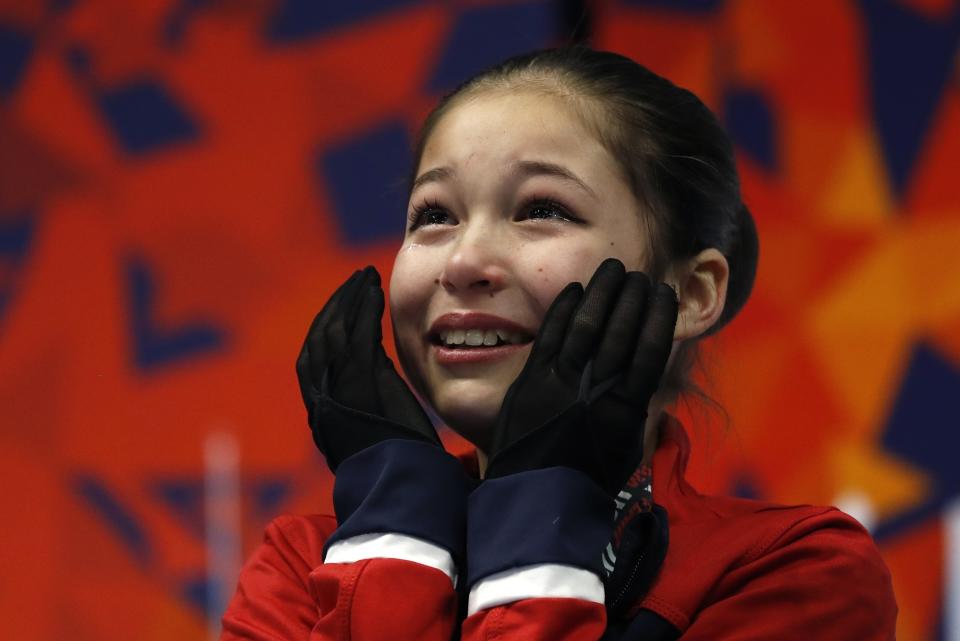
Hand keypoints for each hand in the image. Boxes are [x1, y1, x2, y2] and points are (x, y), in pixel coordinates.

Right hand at [296, 266, 440, 471]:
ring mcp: (337, 393)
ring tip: (365, 278)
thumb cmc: (402, 464)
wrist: (406, 489)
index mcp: (326, 410)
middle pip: (318, 340)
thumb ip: (375, 394)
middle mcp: (323, 400)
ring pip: (332, 335)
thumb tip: (382, 368)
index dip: (330, 324)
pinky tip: (374, 293)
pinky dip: (363, 312)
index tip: (348, 301)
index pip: (317, 357)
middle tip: (355, 280)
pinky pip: (355, 339)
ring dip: (349, 302)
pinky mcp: (358, 389)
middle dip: (336, 306)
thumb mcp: (382, 423)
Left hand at [485, 258, 677, 495]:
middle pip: (621, 330)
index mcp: (626, 409)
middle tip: (639, 275)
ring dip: (601, 292)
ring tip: (612, 269)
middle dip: (633, 296)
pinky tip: (576, 289)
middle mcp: (596, 390)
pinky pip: (551, 334)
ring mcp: (561, 382)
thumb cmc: (587, 476)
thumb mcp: (626, 447)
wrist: (536, 498)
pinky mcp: (532, 379)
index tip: (665, 293)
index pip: (651, 350)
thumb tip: (647, 378)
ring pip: (587, 325)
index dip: (660, 317)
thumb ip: (636, 408)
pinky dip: (565, 309)